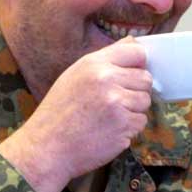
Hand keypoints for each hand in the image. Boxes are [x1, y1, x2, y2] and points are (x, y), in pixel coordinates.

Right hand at [0, 38, 153, 191]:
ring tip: (108, 117)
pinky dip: (130, 128)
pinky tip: (109, 130)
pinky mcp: (124, 125)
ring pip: (145, 101)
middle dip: (135, 90)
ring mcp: (117, 102)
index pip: (136, 52)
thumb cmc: (58, 113)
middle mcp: (107, 79)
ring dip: (133, 110)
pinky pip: (141, 121)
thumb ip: (105, 60)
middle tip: (113, 102)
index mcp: (93, 64)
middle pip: (145, 78)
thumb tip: (134, 43)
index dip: (139, 63)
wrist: (46, 148)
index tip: (132, 74)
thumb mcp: (74, 76)